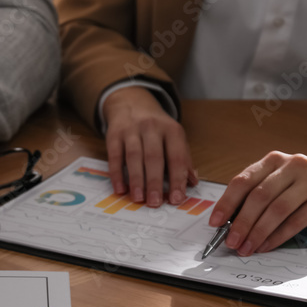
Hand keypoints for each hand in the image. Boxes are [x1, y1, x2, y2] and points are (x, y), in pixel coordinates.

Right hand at [103, 87, 197, 206]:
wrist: (131, 103)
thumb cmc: (156, 127)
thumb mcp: (174, 137)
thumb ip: (182, 159)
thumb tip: (192, 182)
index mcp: (172, 130)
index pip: (176, 156)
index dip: (177, 179)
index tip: (177, 198)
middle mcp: (152, 127)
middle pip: (154, 157)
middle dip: (155, 182)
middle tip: (155, 203)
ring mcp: (131, 130)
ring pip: (134, 157)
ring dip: (136, 180)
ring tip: (138, 199)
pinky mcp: (114, 134)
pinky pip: (114, 156)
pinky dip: (116, 174)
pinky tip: (120, 189)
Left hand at [211, 153, 306, 254]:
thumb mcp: (282, 181)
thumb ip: (259, 194)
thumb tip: (231, 221)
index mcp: (274, 160)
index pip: (243, 181)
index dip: (226, 203)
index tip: (215, 222)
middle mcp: (292, 165)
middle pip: (258, 197)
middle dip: (241, 223)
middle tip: (231, 241)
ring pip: (277, 210)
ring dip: (258, 232)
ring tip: (246, 247)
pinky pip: (296, 221)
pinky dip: (278, 236)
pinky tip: (267, 245)